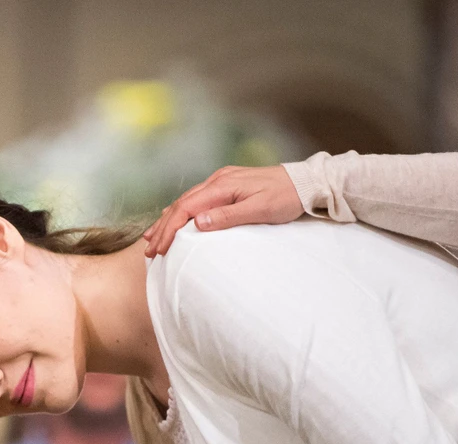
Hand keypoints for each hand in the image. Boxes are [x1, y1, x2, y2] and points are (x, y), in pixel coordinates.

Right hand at [142, 165, 302, 256]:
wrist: (307, 182)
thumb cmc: (287, 197)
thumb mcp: (260, 210)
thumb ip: (228, 216)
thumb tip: (198, 223)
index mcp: (223, 186)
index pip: (186, 208)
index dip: (170, 229)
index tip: (160, 248)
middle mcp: (218, 180)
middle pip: (181, 205)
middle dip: (162, 228)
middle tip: (150, 250)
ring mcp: (222, 180)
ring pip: (186, 201)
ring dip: (168, 220)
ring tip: (152, 237)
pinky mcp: (227, 184)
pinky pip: (196, 199)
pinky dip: (180, 212)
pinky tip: (173, 218)